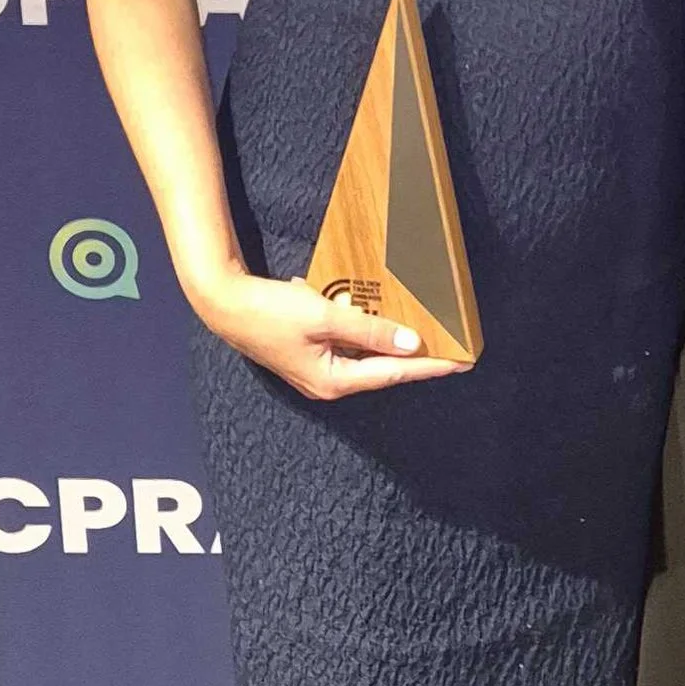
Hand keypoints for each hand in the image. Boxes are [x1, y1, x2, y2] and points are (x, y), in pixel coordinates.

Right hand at [192, 268, 458, 399]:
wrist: (223, 304)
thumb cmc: (269, 312)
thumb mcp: (324, 317)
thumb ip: (369, 330)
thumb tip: (409, 342)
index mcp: (334, 380)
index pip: (393, 373)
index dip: (429, 366)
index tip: (461, 362)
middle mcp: (328, 381)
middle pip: (382, 369)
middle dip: (416, 358)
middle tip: (451, 349)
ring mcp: (317, 368)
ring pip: (365, 356)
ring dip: (391, 344)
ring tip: (425, 332)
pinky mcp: (308, 352)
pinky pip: (347, 345)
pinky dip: (366, 333)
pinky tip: (378, 316)